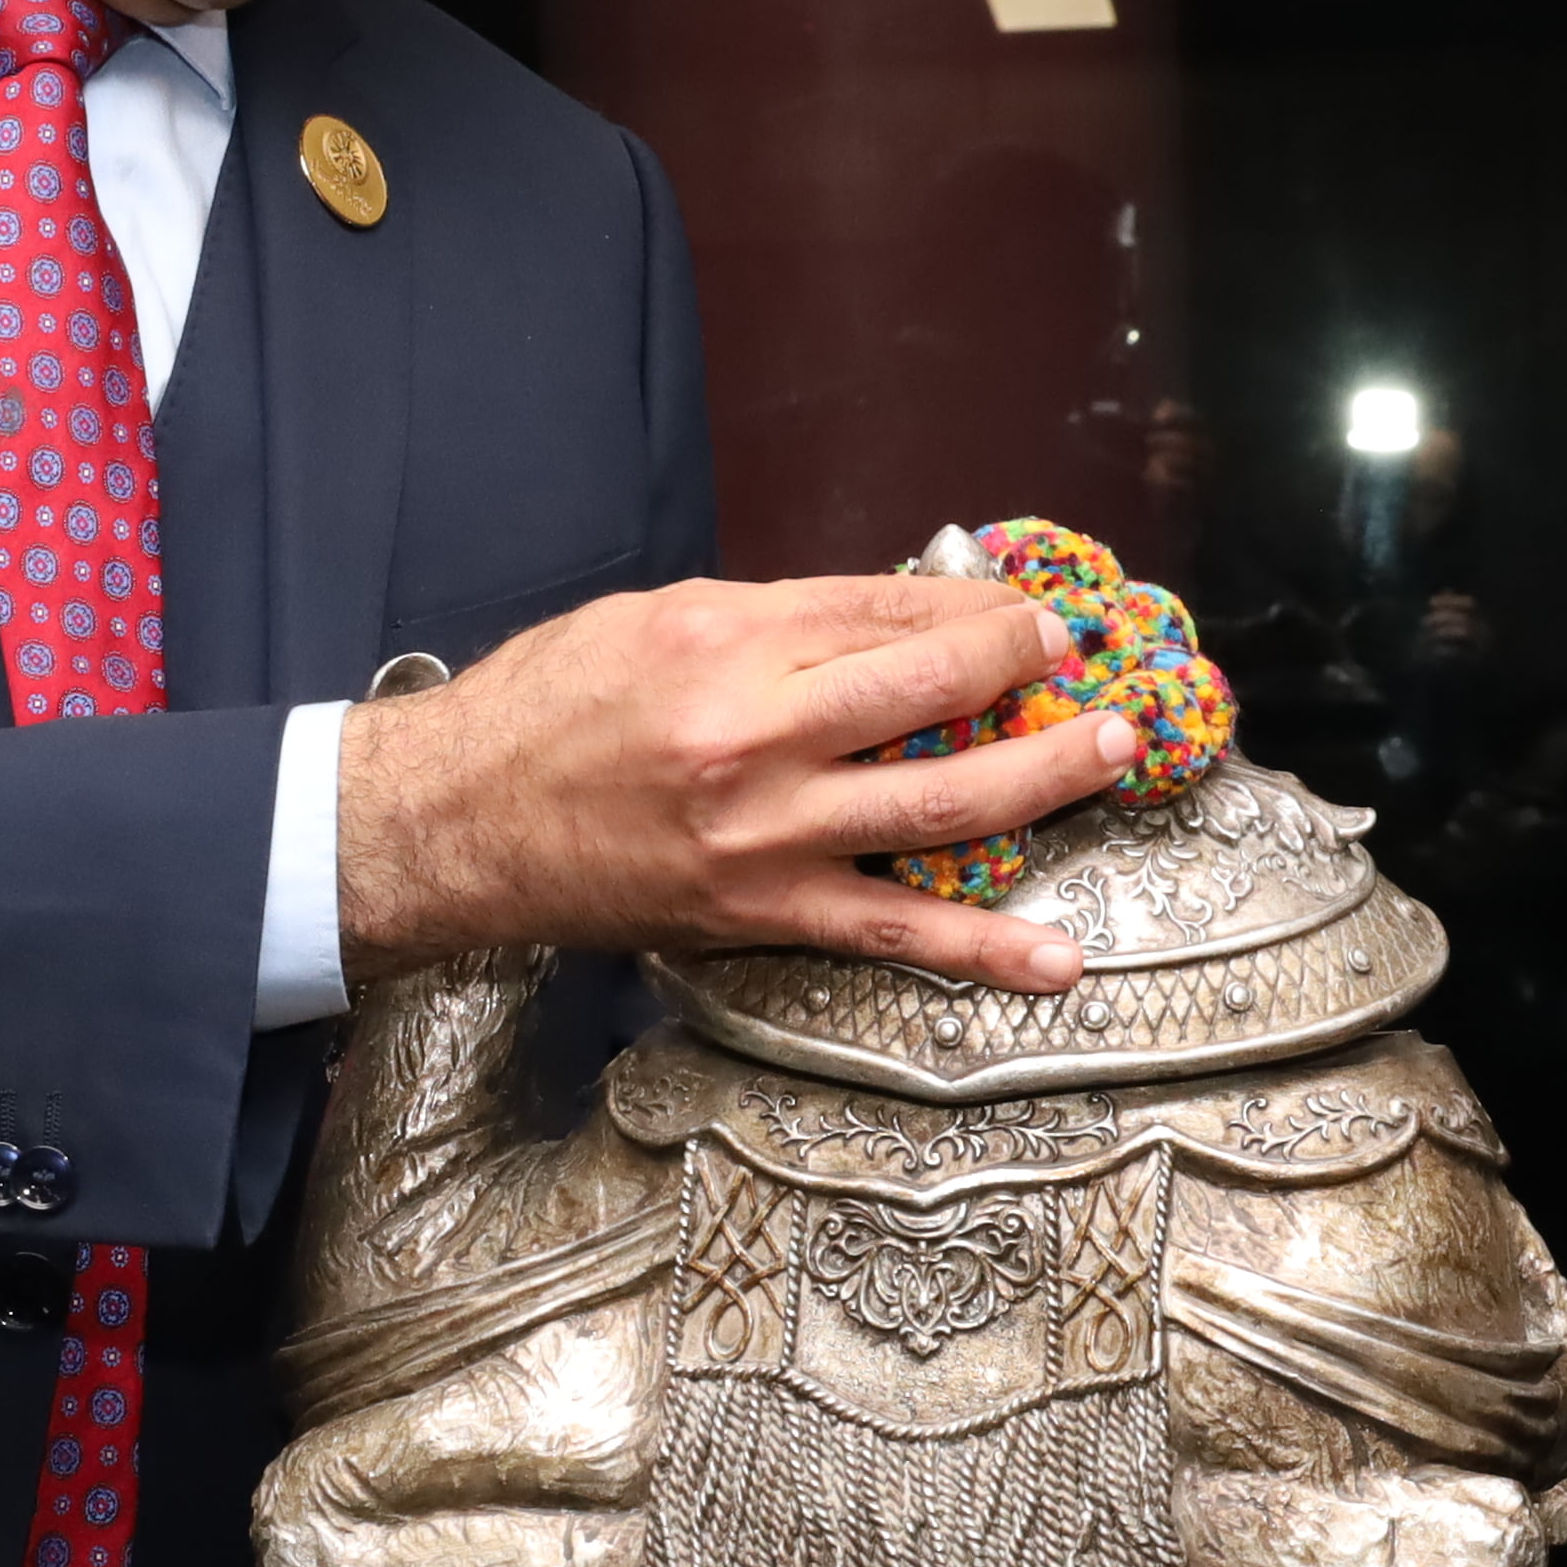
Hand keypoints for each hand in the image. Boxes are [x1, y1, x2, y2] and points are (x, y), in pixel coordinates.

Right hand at [334, 577, 1145, 992]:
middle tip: (1082, 657)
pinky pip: (892, 933)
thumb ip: (780, 616)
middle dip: (1024, 666)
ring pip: (938, 805)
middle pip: (928, 692)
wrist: (452, 823)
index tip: (1030, 608)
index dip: (975, 607)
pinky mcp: (762, 913)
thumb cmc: (548, 710)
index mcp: (725, 639)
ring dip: (1044, 777)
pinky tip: (1059, 960)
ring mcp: (766, 833)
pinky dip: (983, 951)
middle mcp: (754, 733)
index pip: (886, 611)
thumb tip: (897, 614)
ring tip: (1113, 748)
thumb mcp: (656, 617)